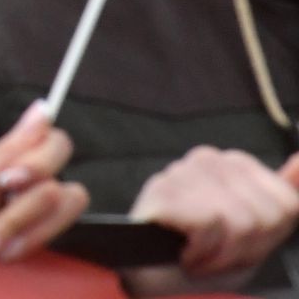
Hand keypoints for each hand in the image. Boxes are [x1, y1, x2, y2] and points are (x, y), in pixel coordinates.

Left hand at [0, 100, 88, 263]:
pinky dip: (26, 242)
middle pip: (65, 175)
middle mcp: (37, 189)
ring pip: (65, 206)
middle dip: (28, 201)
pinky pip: (61, 236)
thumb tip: (44, 107)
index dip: (40, 159)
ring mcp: (44, 220)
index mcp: (17, 164)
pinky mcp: (47, 247)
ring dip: (21, 225)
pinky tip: (0, 252)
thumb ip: (12, 145)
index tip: (6, 179)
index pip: (57, 143)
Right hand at [126, 147, 298, 293]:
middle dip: (246, 247)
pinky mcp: (163, 190)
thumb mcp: (258, 231)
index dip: (268, 238)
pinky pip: (210, 224)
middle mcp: (207, 158)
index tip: (240, 244)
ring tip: (199, 254)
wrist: (154, 282)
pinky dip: (201, 251)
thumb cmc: (205, 255)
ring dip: (221, 253)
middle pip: (265, 216)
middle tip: (216, 252)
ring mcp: (181, 171)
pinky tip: (185, 252)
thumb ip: (285, 193)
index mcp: (235, 164)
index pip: (286, 205)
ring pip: (240, 221)